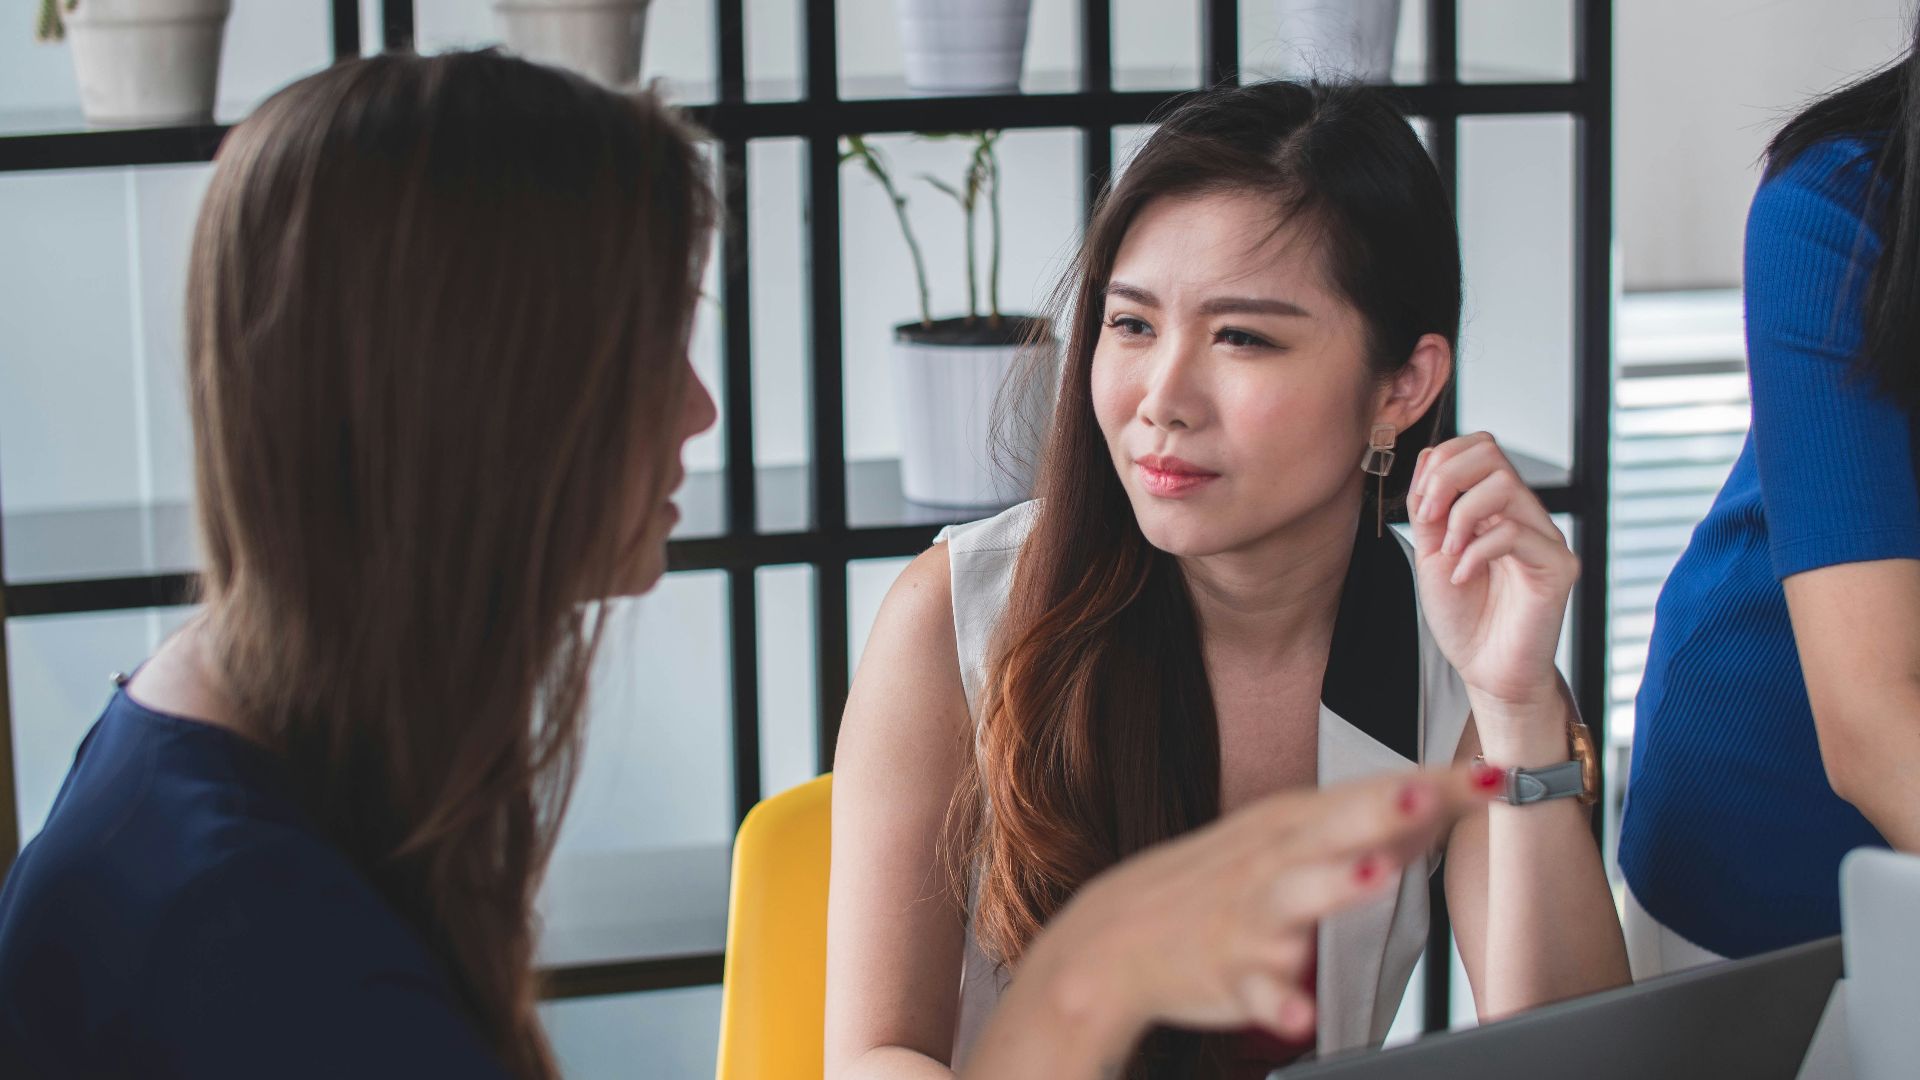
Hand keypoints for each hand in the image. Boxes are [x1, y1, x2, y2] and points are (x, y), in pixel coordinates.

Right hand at [1013, 768, 1499, 1048]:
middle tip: (1431, 792)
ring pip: (1295, 898)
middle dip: (1382, 808)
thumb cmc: (1215, 883)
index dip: (1437, 785)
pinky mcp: (1228, 972)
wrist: (1118, 935)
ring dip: (1335, 885)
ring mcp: (1251, 916)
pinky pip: (1256, 991)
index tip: (1496, 776)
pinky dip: (1276, 1002)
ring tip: (1375, 875)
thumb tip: (1442, 800)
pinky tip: (1299, 1014)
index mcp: (1293, 823)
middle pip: (1334, 827)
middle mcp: (1273, 859)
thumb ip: (1363, 826)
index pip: (1374, 793)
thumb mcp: (1284, 839)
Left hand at [1406, 433, 1577, 723]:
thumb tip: (1429, 459)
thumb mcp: (1432, 554)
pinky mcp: (1558, 566)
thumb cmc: (1464, 617)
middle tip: (1429, 520)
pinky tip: (1462, 577)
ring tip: (1448, 553)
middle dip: (1446, 479)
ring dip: (1461, 515)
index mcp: (1495, 507)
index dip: (1441, 462)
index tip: (1420, 506)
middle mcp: (1525, 514)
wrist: (1486, 670)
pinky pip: (1516, 533)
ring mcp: (1545, 537)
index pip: (1478, 447)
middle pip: (1492, 452)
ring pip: (1505, 485)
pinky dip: (1476, 551)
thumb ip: (1430, 508)